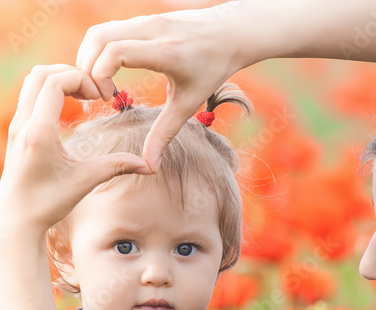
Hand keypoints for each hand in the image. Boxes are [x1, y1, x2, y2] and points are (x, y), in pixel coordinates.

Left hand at [0, 64, 148, 234]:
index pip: (54, 82)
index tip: (99, 96)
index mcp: (39, 132)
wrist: (17, 219)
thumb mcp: (85, 182)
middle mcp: (23, 124)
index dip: (80, 79)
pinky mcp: (18, 131)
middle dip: (71, 74)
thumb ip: (116, 167)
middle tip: (94, 92)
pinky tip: (70, 109)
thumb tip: (148, 166)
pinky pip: (31, 96)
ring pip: (33, 82)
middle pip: (41, 73)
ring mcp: (17, 126)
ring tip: (83, 97)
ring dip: (59, 80)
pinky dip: (51, 91)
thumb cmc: (48, 203)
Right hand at [76, 9, 239, 169]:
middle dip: (87, 68)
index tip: (106, 97)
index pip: (115, 51)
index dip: (100, 74)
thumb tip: (150, 166)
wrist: (229, 33)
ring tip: (99, 86)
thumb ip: (165, 133)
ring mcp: (147, 18)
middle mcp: (153, 28)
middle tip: (95, 95)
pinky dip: (99, 50)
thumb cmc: (212, 70)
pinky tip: (108, 72)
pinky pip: (109, 28)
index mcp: (166, 51)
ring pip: (100, 30)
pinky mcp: (143, 17)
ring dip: (89, 58)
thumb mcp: (189, 104)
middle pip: (99, 38)